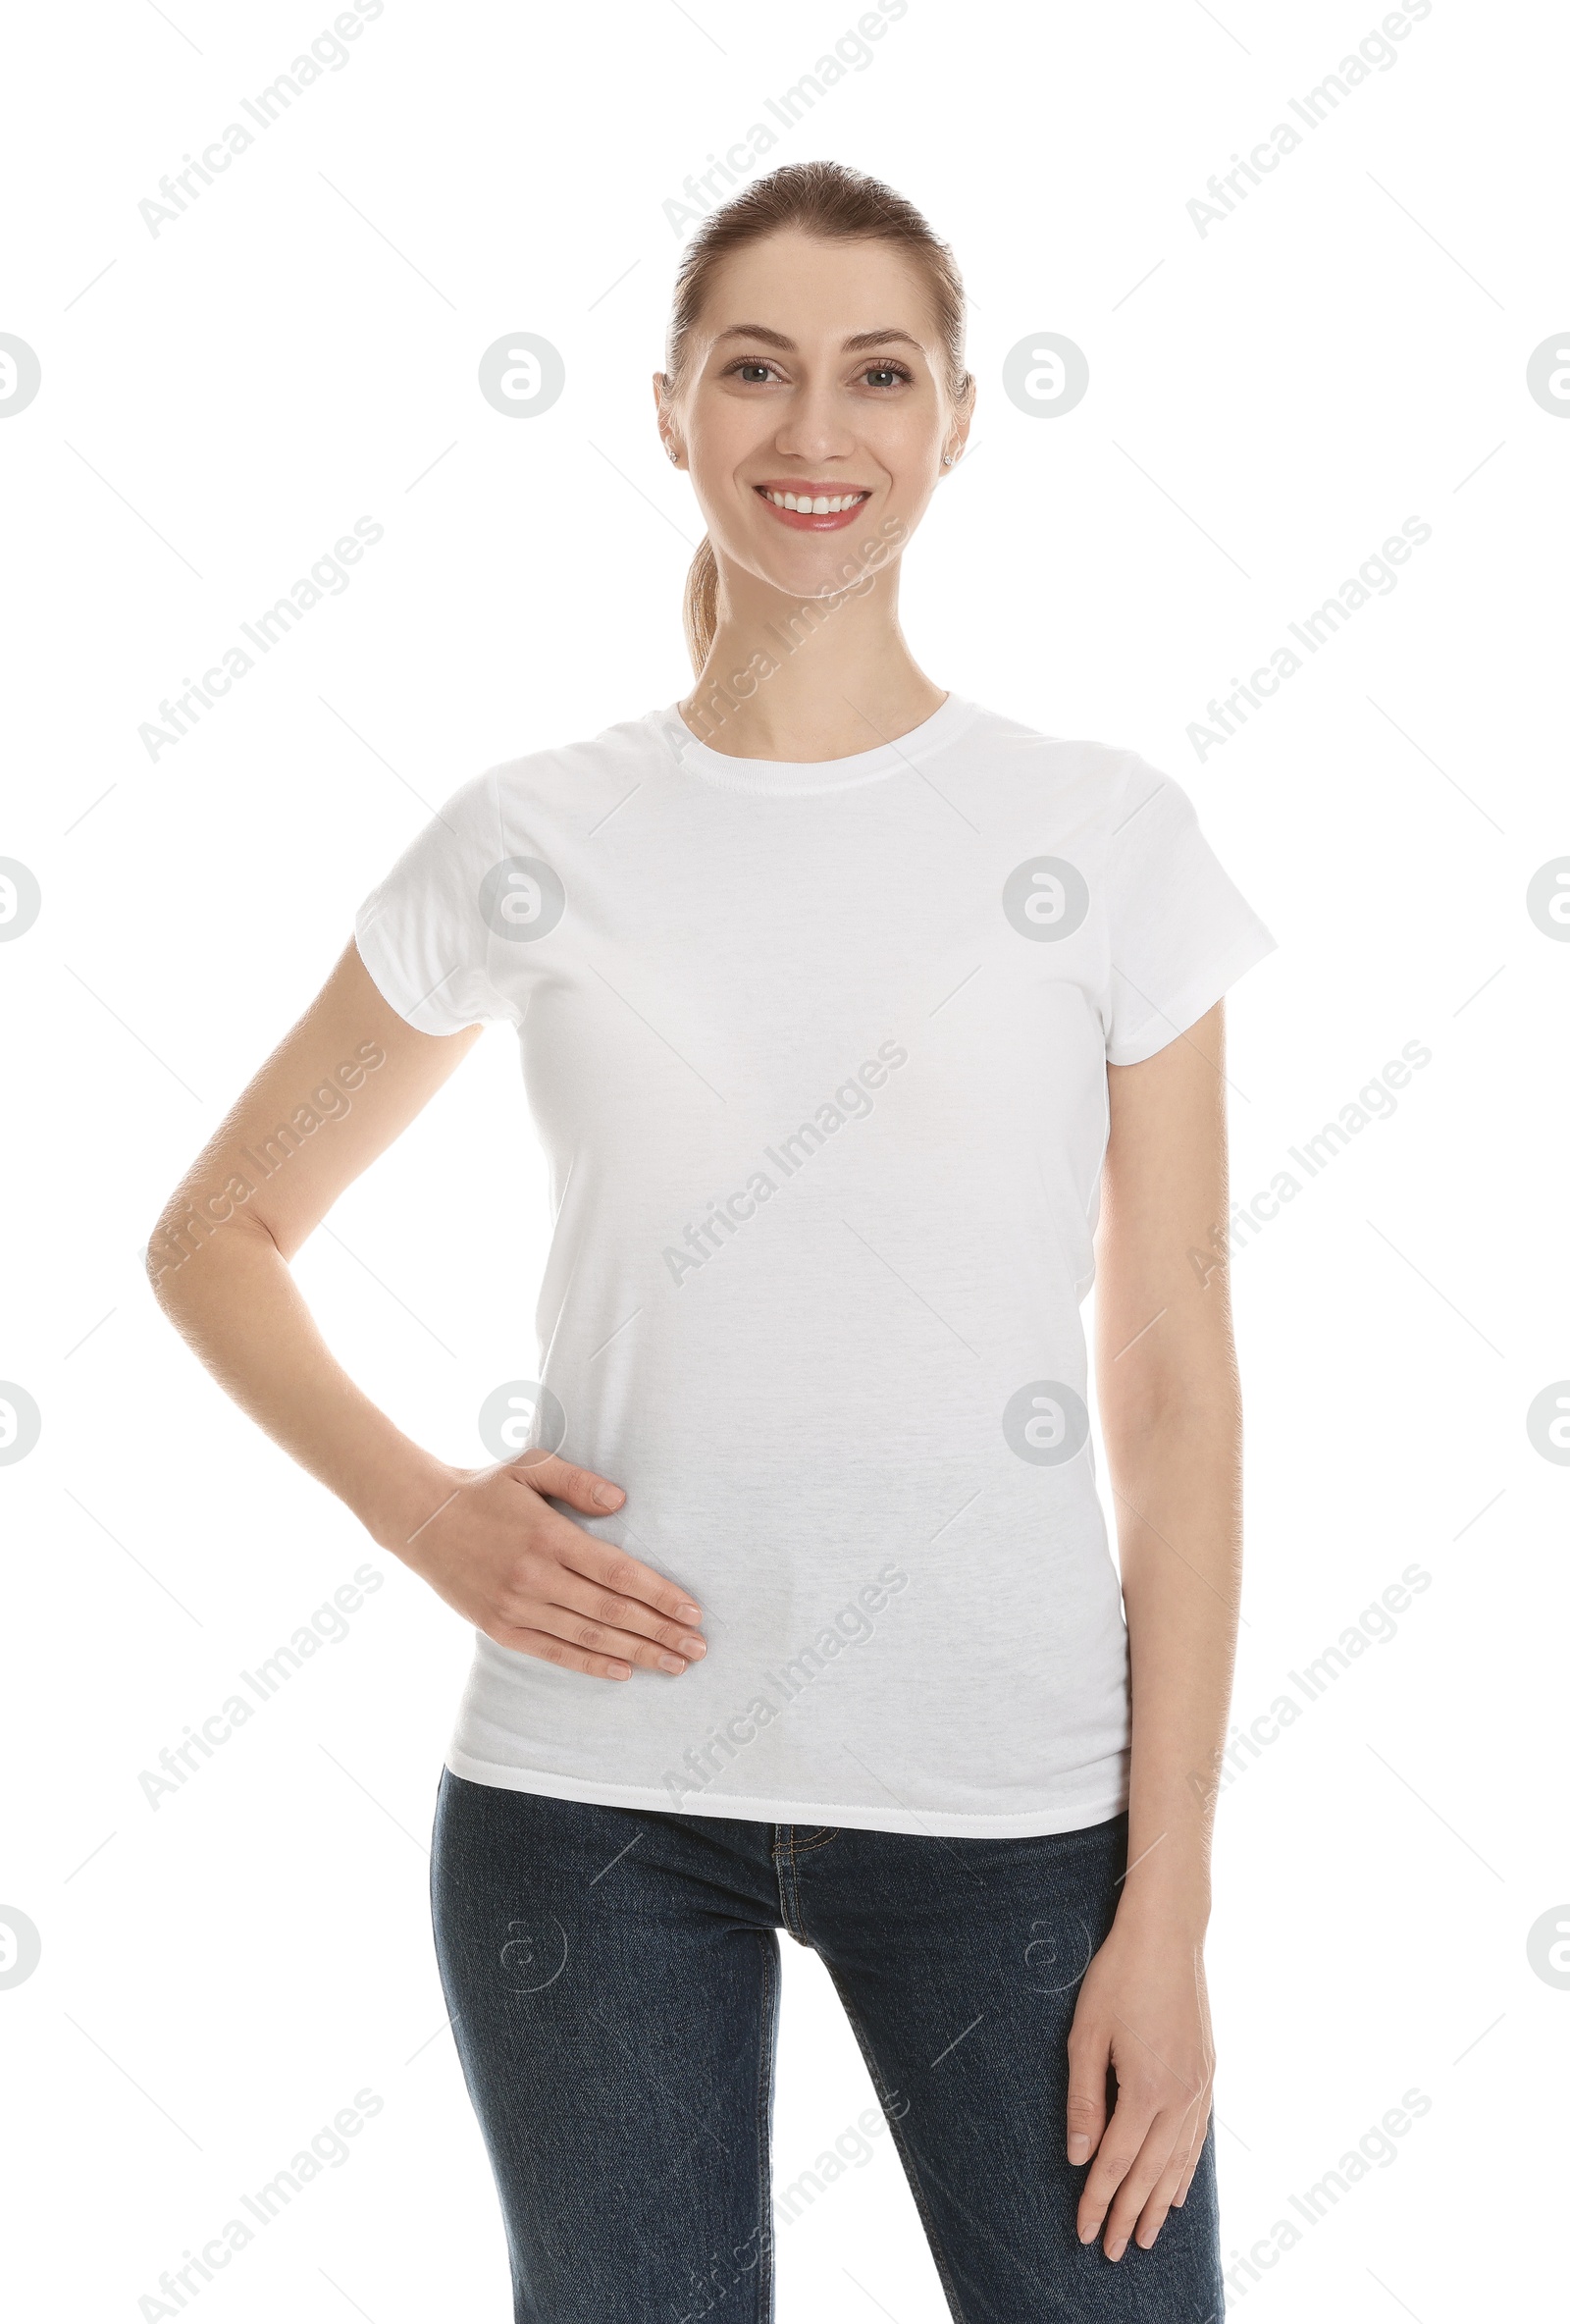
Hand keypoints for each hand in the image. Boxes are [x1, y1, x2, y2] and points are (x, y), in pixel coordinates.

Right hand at [391, 1451, 706, 1679]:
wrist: (419, 1520)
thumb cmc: (484, 1489)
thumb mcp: (530, 1466)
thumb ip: (578, 1482)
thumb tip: (622, 1501)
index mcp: (550, 1537)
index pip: (618, 1573)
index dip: (660, 1595)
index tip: (692, 1610)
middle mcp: (536, 1577)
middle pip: (612, 1613)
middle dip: (661, 1632)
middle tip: (698, 1647)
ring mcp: (516, 1607)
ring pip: (589, 1638)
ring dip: (637, 1653)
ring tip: (674, 1663)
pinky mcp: (500, 1628)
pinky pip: (554, 1653)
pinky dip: (591, 1664)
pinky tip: (624, 1670)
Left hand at [1065, 1912, 1214, 2260]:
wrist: (1168, 1935)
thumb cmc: (1119, 1977)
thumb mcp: (1086, 2034)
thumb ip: (1084, 2098)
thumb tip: (1078, 2154)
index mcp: (1146, 2089)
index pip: (1116, 2163)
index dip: (1097, 2201)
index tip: (1084, 2233)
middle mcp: (1180, 2097)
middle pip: (1150, 2173)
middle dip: (1128, 2215)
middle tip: (1114, 2252)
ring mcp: (1200, 2087)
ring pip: (1179, 2162)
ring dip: (1160, 2203)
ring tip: (1145, 2235)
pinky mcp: (1208, 2075)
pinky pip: (1198, 2139)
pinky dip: (1186, 2171)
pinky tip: (1178, 2190)